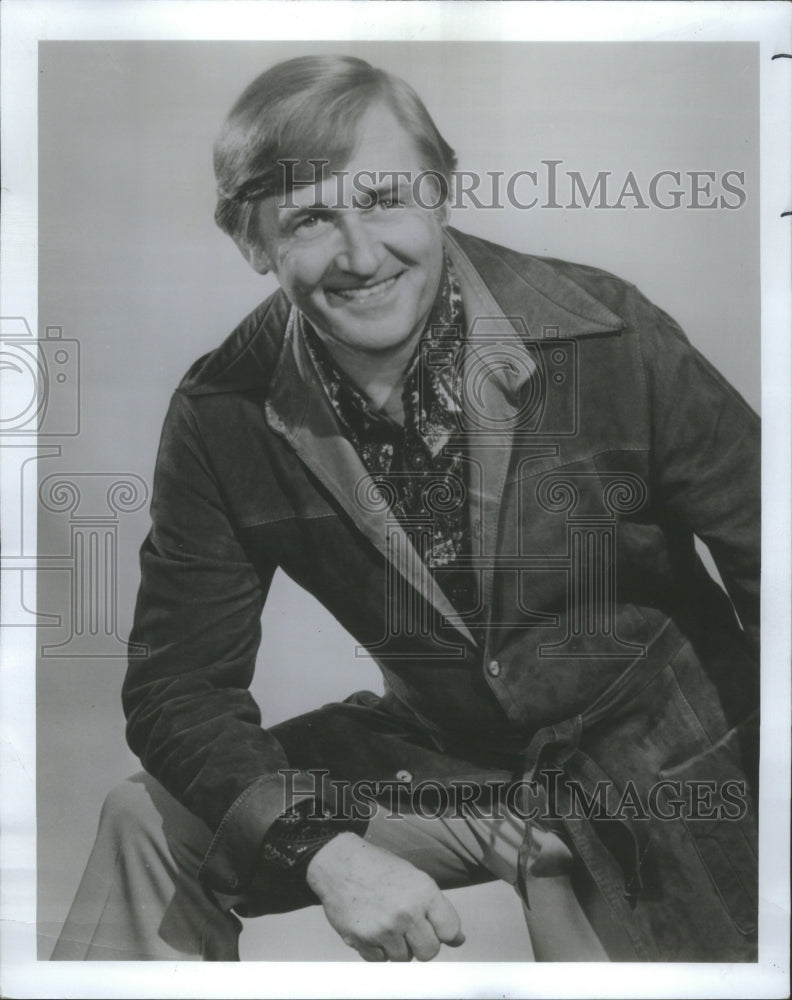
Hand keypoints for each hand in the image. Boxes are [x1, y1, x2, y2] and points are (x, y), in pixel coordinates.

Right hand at [306, 832, 464, 960]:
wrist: (339, 863)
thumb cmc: (378, 868)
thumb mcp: (413, 876)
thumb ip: (435, 906)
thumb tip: (457, 939)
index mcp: (423, 892)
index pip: (450, 930)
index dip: (446, 934)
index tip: (439, 932)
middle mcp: (406, 912)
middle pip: (429, 952)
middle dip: (422, 945)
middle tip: (410, 931)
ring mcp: (384, 928)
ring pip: (404, 959)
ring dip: (398, 948)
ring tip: (387, 925)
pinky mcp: (363, 940)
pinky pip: (380, 960)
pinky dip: (378, 950)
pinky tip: (372, 929)